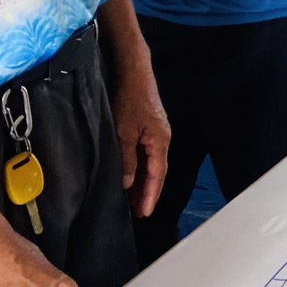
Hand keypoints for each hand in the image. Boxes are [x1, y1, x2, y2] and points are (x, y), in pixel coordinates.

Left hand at [109, 71, 170, 217]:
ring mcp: (158, 133)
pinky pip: (148, 155)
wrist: (134, 73)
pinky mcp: (151, 127)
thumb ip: (126, 159)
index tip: (144, 214)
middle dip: (149, 193)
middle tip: (140, 213)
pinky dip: (142, 169)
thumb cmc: (129, 101)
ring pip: (153, 164)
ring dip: (145, 182)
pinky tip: (133, 176)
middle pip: (158, 172)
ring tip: (135, 201)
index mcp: (160, 142)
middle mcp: (163, 139)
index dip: (150, 195)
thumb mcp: (123, 133)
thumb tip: (127, 183)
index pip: (157, 175)